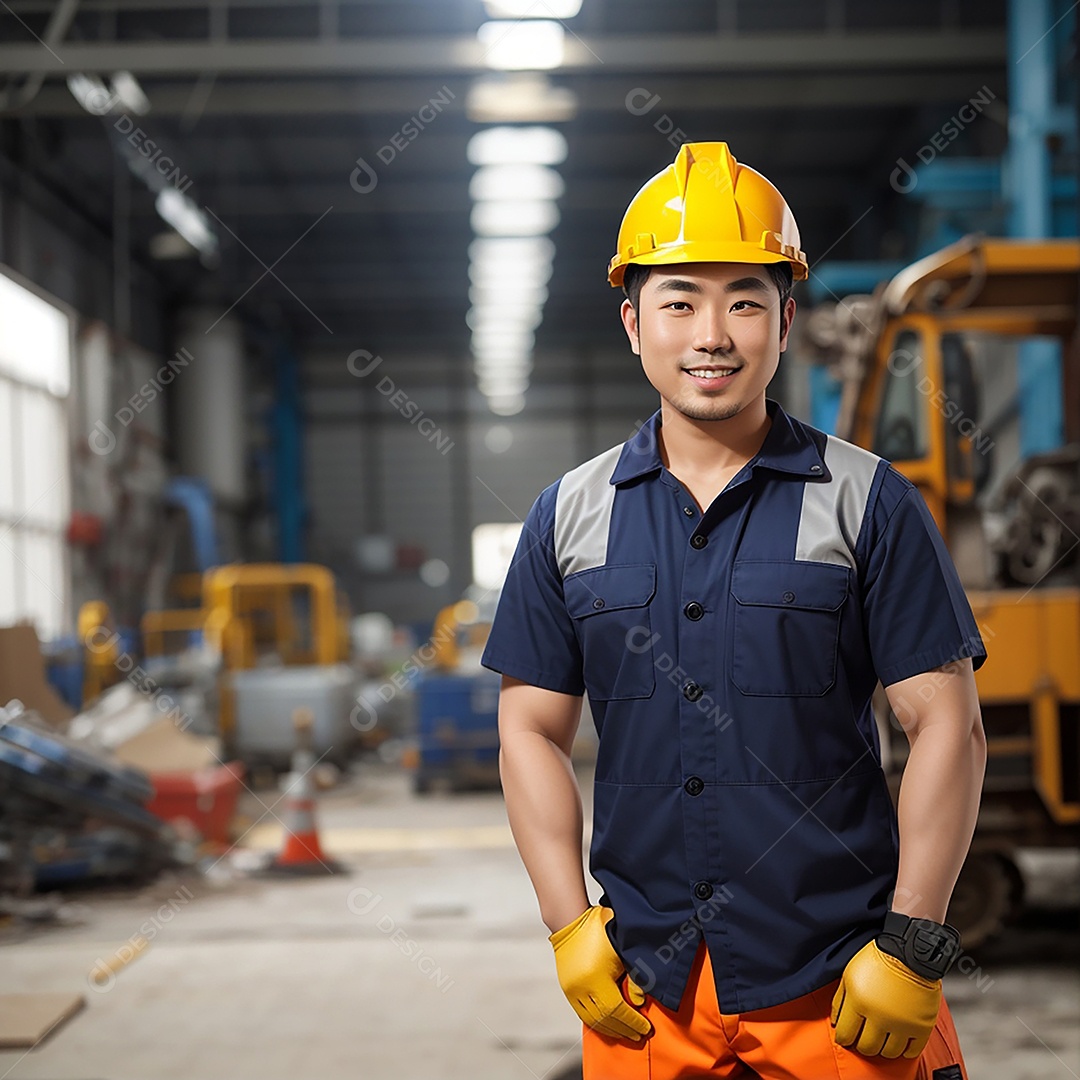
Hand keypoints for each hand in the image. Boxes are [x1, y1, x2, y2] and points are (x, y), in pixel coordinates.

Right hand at [549, 904, 651, 1041]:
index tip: (646, 1028)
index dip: (633, 1022)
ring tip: (625, 1033)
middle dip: (624, 1029)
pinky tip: (607, 1023)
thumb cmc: (600, 929)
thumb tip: (640, 1002)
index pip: (618, 1010)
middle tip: (639, 1035)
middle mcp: (581, 988)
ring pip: (591, 1020)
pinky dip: (596, 1021)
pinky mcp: (567, 988)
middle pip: (604, 1019)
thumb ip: (633, 977)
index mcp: (596, 978)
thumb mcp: (621, 949)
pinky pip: (581, 1013)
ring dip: (609, 1029)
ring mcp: (571, 990)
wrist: (570, 919)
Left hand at [831, 940, 941, 1057]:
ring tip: (881, 1038)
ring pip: (888, 1053)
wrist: (909, 953)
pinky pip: (912, 1052)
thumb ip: (840, 1001)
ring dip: (882, 1049)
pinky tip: (899, 1041)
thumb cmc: (877, 960)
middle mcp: (880, 1017)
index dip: (843, 1039)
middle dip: (862, 1045)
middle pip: (867, 1048)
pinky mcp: (921, 1027)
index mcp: (859, 1002)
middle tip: (863, 1038)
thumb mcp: (849, 975)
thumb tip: (836, 1023)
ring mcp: (901, 1024)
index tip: (846, 1038)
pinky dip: (904, 1050)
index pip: (846, 1034)